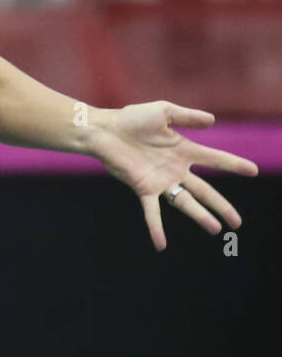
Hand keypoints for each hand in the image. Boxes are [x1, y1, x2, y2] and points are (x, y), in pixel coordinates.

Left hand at [90, 102, 257, 250]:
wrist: (104, 130)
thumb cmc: (131, 118)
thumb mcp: (163, 112)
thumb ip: (187, 116)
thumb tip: (212, 121)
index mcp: (184, 150)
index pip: (215, 159)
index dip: (234, 164)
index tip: (252, 171)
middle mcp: (175, 169)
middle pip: (204, 191)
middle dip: (221, 206)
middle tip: (237, 223)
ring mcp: (160, 181)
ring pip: (184, 202)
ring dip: (199, 216)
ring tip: (215, 229)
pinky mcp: (143, 188)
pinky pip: (152, 211)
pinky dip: (156, 228)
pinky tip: (161, 245)